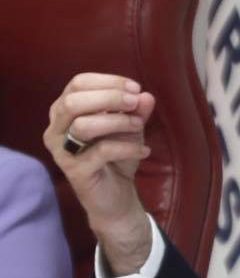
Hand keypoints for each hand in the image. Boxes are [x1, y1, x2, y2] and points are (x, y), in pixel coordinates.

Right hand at [44, 73, 155, 273]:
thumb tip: (145, 95)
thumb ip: (136, 110)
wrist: (117, 195)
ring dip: (117, 121)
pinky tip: (144, 150)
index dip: (108, 82)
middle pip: (74, 101)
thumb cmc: (117, 155)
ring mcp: (62, 151)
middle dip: (109, 97)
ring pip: (83, 125)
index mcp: (65, 110)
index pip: (78, 83)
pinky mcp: (75, 171)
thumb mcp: (130, 128)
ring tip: (139, 127)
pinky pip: (101, 151)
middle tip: (135, 103)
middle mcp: (56, 128)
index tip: (135, 88)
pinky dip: (127, 147)